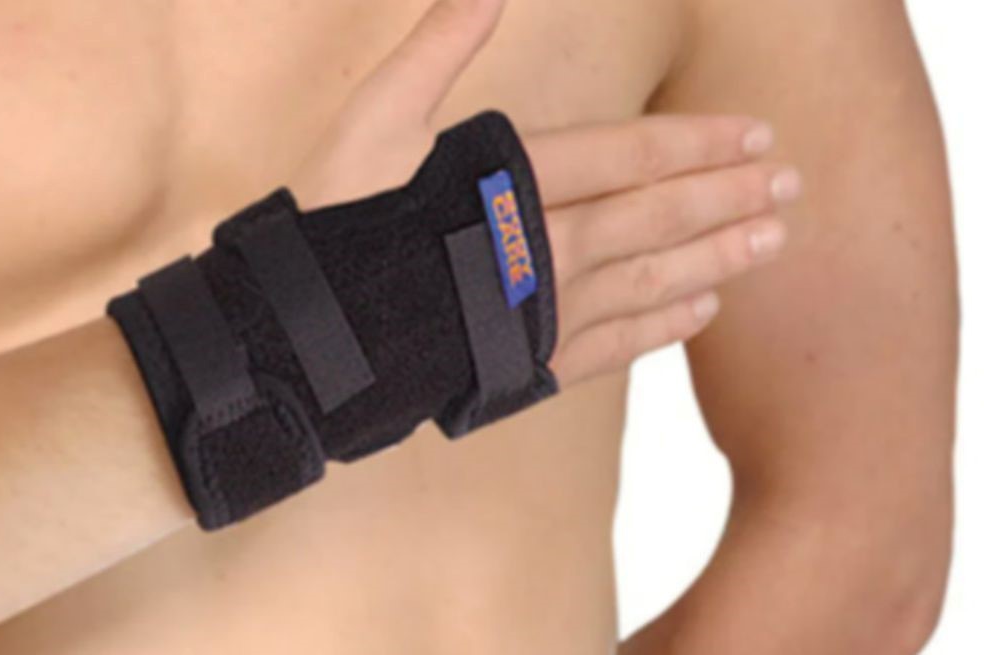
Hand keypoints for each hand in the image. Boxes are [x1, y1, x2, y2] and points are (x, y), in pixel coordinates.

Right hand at [290, 0, 798, 386]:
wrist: (304, 335)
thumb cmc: (335, 217)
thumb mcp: (377, 116)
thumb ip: (438, 48)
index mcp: (520, 179)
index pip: (636, 154)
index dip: (701, 142)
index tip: (758, 134)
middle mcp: (546, 247)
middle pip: (660, 216)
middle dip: (731, 196)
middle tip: (791, 185)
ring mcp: (540, 311)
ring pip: (652, 280)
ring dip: (717, 257)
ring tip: (770, 243)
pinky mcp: (524, 361)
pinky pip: (614, 346)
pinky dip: (661, 327)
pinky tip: (700, 312)